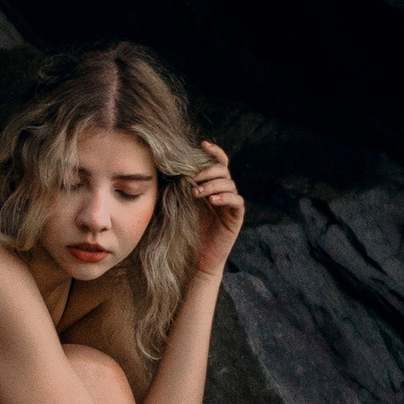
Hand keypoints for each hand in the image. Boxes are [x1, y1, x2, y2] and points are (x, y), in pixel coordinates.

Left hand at [186, 142, 244, 271]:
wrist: (196, 258)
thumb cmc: (184, 231)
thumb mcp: (178, 203)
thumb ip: (178, 186)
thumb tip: (167, 165)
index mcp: (210, 185)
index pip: (217, 162)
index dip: (213, 151)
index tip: (202, 144)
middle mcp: (223, 192)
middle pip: (223, 170)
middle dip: (207, 171)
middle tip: (192, 179)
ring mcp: (230, 204)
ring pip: (229, 183)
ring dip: (212, 184)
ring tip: (197, 193)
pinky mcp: (236, 217)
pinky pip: (236, 201)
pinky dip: (225, 197)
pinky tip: (212, 200)